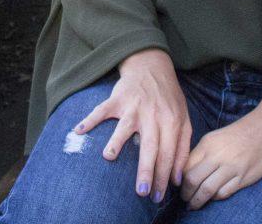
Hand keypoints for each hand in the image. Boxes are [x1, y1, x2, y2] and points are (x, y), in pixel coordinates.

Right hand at [73, 48, 190, 204]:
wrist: (151, 65)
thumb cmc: (168, 97)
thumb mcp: (183, 119)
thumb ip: (182, 147)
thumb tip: (176, 178)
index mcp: (171, 121)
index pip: (168, 153)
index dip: (164, 176)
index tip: (157, 196)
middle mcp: (153, 115)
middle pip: (150, 146)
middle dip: (146, 170)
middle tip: (142, 192)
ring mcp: (134, 106)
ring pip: (125, 127)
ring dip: (116, 141)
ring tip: (109, 157)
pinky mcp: (117, 99)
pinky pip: (102, 110)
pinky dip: (90, 119)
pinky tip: (78, 130)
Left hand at [181, 90, 261, 209]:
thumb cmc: (242, 132)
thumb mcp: (217, 137)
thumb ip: (203, 153)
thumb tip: (189, 172)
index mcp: (207, 144)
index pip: (186, 165)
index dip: (180, 180)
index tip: (179, 186)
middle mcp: (216, 155)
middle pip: (192, 180)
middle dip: (186, 194)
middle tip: (185, 199)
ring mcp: (230, 168)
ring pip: (206, 190)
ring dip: (197, 201)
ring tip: (194, 205)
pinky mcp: (243, 178)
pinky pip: (223, 193)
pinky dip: (215, 198)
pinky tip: (212, 199)